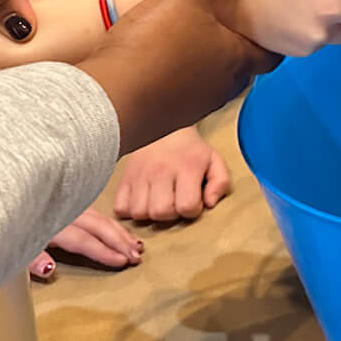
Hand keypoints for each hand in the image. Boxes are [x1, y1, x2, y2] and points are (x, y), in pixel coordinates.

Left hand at [33, 207, 143, 278]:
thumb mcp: (9, 248)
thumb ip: (29, 258)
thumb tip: (51, 271)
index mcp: (49, 223)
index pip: (83, 240)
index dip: (103, 252)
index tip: (122, 262)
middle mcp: (62, 210)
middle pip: (97, 224)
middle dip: (119, 239)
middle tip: (138, 255)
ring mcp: (65, 202)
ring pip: (97, 215)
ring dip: (117, 231)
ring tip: (135, 245)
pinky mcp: (64, 199)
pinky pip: (92, 209)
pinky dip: (107, 220)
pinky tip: (114, 227)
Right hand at [78, 0, 277, 155]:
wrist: (106, 102)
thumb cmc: (154, 46)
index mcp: (236, 63)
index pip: (270, 55)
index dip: (271, 36)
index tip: (268, 19)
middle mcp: (220, 90)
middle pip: (239, 66)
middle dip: (235, 45)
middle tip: (227, 19)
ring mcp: (191, 108)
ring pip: (208, 79)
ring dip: (203, 61)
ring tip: (190, 34)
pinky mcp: (162, 118)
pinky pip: (178, 91)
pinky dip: (175, 75)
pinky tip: (157, 58)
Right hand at [113, 128, 230, 222]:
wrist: (164, 126)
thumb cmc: (191, 150)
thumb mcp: (214, 161)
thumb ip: (220, 183)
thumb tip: (209, 204)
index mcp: (186, 167)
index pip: (187, 206)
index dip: (192, 210)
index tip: (193, 201)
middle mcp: (160, 170)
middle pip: (161, 213)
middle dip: (170, 214)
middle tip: (174, 202)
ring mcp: (139, 174)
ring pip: (139, 213)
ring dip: (150, 213)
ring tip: (158, 201)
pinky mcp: (124, 177)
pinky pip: (120, 208)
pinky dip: (130, 210)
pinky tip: (143, 201)